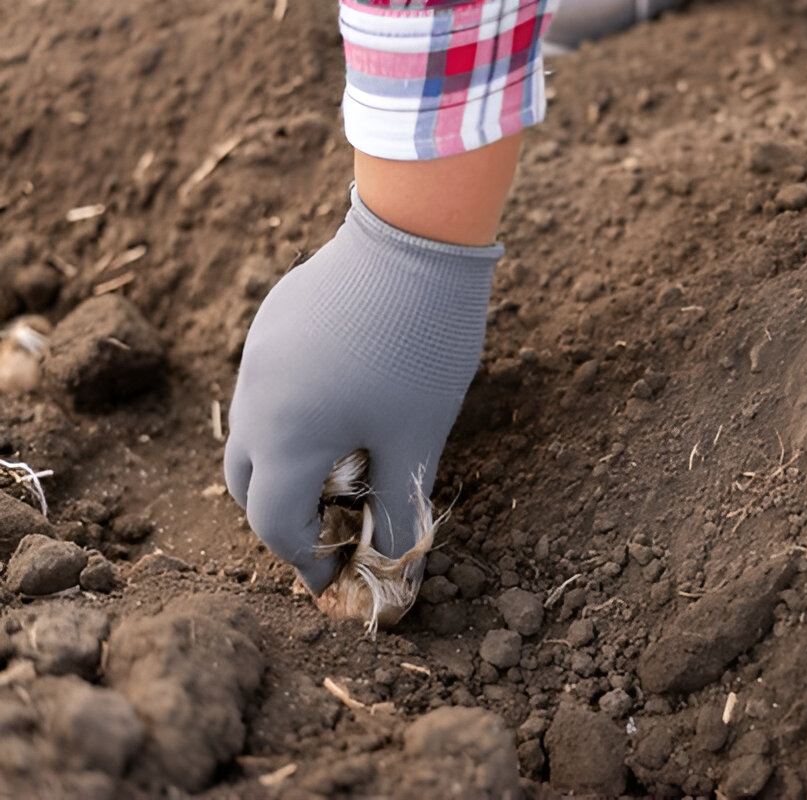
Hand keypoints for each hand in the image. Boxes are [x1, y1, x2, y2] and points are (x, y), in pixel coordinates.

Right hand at [224, 188, 500, 591]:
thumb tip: (398, 572)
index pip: (273, 523)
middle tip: (333, 528)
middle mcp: (253, 398)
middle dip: (283, 516)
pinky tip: (344, 405)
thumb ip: (398, 510)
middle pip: (246, 481)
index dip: (304, 560)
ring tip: (345, 468)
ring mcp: (257, 355)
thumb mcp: (415, 438)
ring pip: (251, 431)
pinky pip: (266, 388)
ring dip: (285, 464)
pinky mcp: (272, 321)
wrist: (414, 238)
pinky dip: (291, 417)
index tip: (335, 576)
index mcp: (283, 436)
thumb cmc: (421, 347)